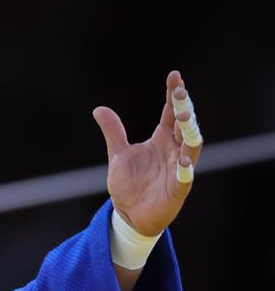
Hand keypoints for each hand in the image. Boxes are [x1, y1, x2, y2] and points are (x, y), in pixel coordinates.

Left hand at [92, 70, 202, 236]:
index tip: (174, 76)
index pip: (170, 112)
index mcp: (162, 139)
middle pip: (183, 125)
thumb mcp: (118, 154)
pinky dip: (185, 169)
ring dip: (189, 132)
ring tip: (183, 116)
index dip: (173, 95)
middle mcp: (173, 150)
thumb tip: (99, 109)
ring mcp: (178, 168)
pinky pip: (185, 178)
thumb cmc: (129, 184)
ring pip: (190, 147)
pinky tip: (184, 161)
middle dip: (183, 108)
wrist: (130, 214)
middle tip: (179, 92)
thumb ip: (113, 132)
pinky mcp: (178, 189)